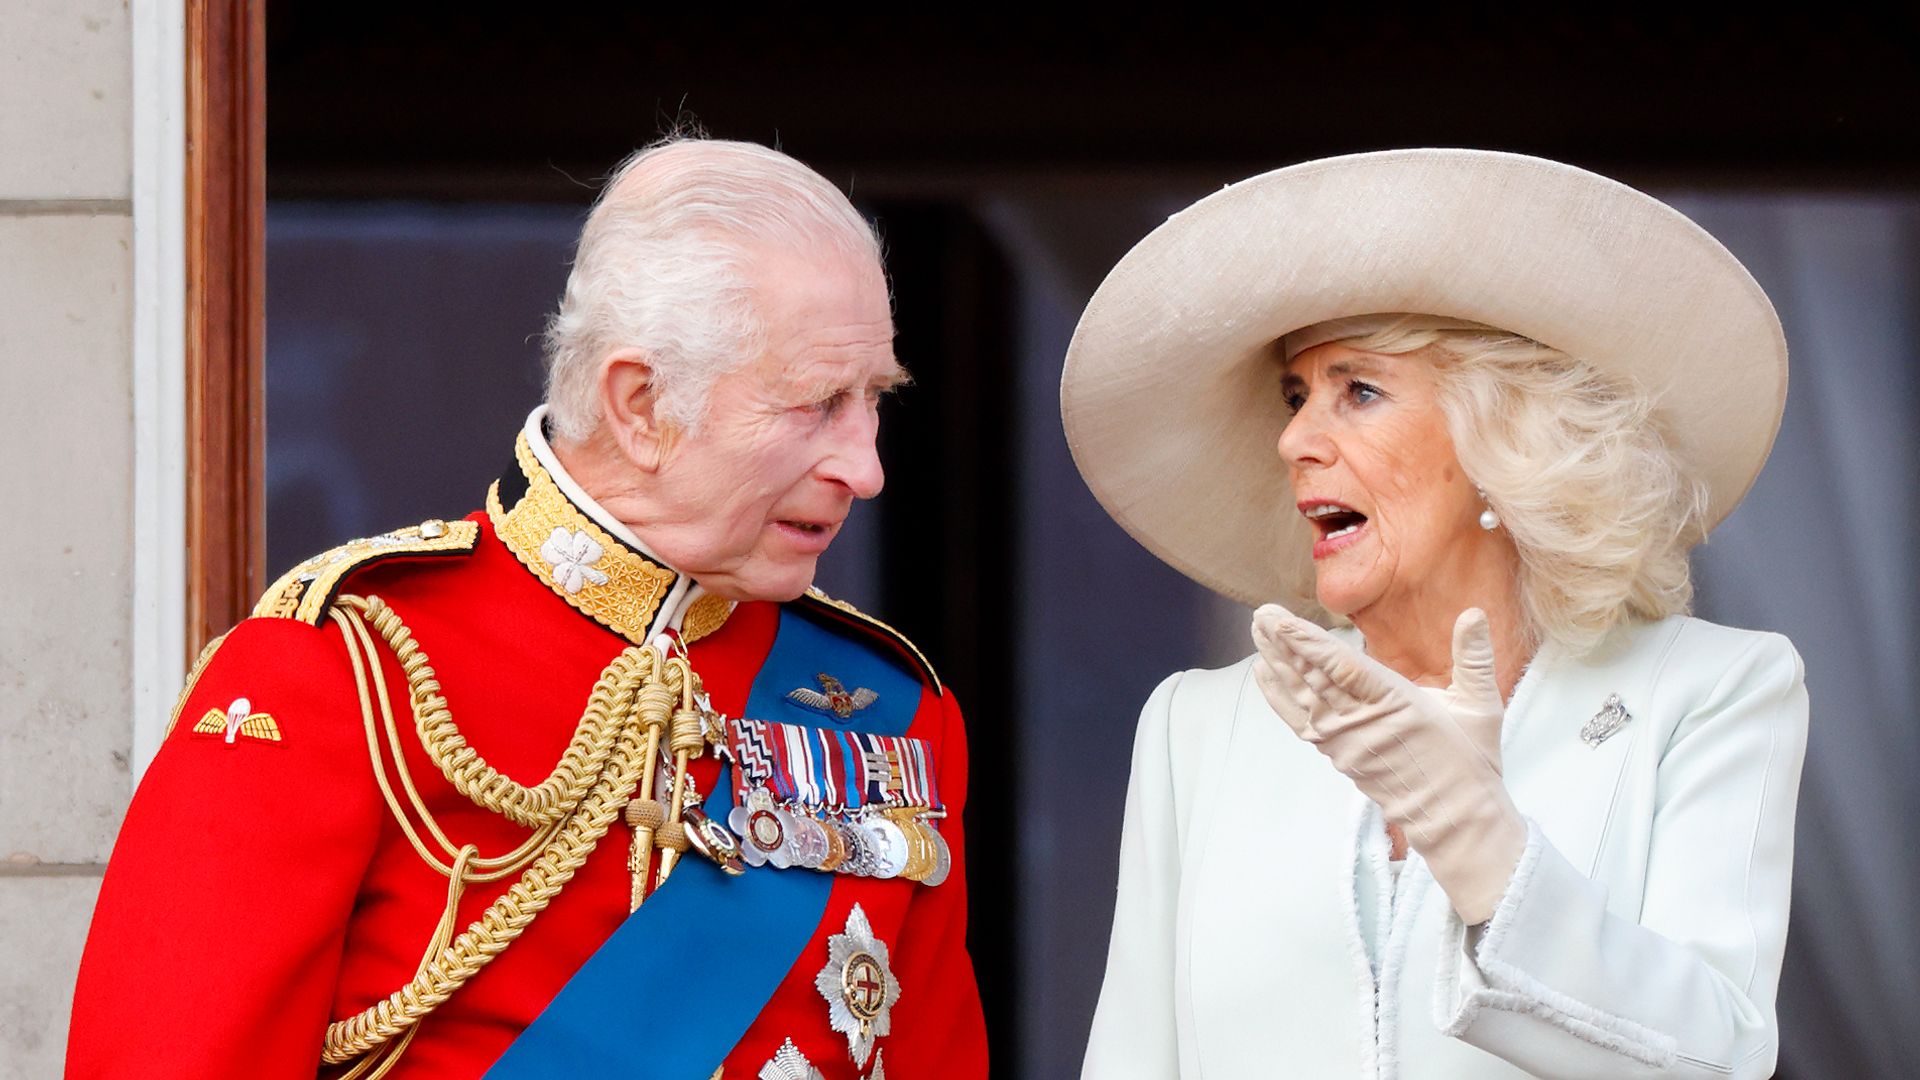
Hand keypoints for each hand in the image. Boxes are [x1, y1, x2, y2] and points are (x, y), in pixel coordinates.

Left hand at [1250, 604, 1523, 923]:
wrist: (1454, 819)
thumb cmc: (1470, 762)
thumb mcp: (1480, 706)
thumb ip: (1473, 657)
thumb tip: (1475, 613)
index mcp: (1400, 705)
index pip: (1344, 669)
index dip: (1310, 644)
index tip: (1284, 621)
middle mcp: (1365, 723)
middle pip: (1315, 678)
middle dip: (1284, 644)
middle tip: (1262, 613)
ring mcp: (1346, 741)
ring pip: (1303, 696)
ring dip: (1278, 662)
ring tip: (1258, 630)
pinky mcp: (1338, 755)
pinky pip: (1300, 722)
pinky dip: (1278, 696)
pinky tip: (1262, 670)